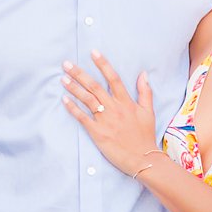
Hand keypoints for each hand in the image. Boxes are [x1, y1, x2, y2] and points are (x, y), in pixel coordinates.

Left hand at [62, 53, 160, 176]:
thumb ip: (145, 92)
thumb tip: (143, 74)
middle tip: (66, 63)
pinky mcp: (97, 133)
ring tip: (63, 78)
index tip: (93, 52)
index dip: (103, 64)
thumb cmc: (145, 136)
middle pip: (95, 86)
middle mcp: (114, 108)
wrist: (143, 158)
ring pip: (87, 99)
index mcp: (126, 102)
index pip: (113, 78)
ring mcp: (105, 120)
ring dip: (74, 88)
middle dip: (79, 73)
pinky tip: (64, 100)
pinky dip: (73, 108)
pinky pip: (82, 118)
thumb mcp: (148, 112)